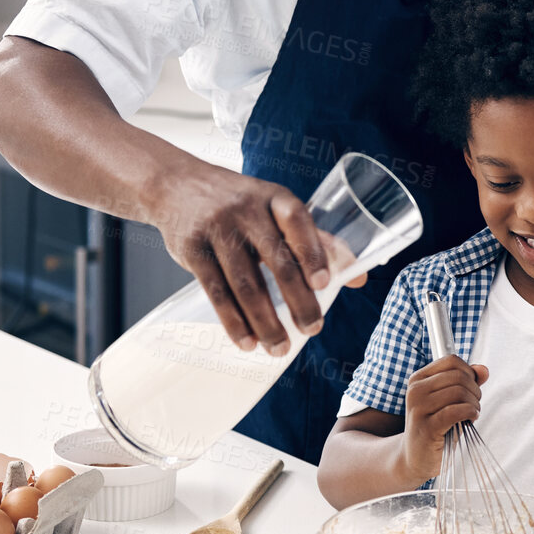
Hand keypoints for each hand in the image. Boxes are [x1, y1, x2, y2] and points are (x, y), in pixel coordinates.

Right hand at [145, 160, 335, 353]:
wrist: (175, 185)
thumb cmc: (240, 202)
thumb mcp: (275, 208)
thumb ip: (314, 240)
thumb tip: (358, 277)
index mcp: (274, 197)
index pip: (297, 221)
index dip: (313, 252)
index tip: (325, 284)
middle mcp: (246, 210)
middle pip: (276, 260)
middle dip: (297, 300)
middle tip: (312, 329)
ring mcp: (217, 229)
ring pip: (245, 283)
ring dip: (265, 321)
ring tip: (279, 348)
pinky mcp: (192, 250)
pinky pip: (215, 292)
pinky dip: (233, 322)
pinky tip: (247, 342)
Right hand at [401, 356, 488, 483]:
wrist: (416, 458)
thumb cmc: (436, 427)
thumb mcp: (449, 401)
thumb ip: (467, 382)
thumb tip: (484, 370)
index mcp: (418, 379)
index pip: (451, 361)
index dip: (469, 373)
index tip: (471, 389)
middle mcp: (416, 390)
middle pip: (459, 376)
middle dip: (475, 390)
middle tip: (474, 405)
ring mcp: (419, 408)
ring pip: (460, 392)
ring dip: (474, 404)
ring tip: (472, 415)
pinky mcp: (427, 427)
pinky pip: (457, 411)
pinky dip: (470, 413)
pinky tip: (471, 419)